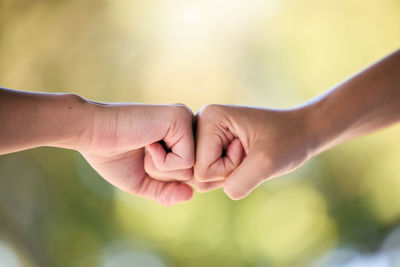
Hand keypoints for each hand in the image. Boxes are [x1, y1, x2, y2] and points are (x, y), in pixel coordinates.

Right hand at [80, 103, 194, 205]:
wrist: (90, 134)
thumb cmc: (112, 155)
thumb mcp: (143, 181)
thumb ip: (166, 191)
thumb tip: (191, 194)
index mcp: (179, 136)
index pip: (189, 175)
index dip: (162, 179)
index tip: (141, 158)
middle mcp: (187, 124)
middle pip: (193, 174)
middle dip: (162, 175)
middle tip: (141, 152)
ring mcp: (185, 119)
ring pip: (192, 169)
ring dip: (160, 168)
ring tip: (143, 145)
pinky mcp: (181, 119)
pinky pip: (186, 161)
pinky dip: (162, 161)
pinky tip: (147, 142)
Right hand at [193, 104, 312, 199]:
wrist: (300, 131)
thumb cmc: (287, 141)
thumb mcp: (266, 163)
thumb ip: (238, 183)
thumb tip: (217, 192)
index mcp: (209, 117)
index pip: (201, 169)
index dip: (229, 169)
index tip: (248, 148)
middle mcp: (200, 122)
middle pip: (197, 173)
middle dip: (226, 173)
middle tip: (248, 152)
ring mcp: (203, 134)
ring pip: (201, 177)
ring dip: (228, 174)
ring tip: (246, 154)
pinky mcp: (210, 145)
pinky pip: (208, 176)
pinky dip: (228, 174)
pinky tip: (242, 156)